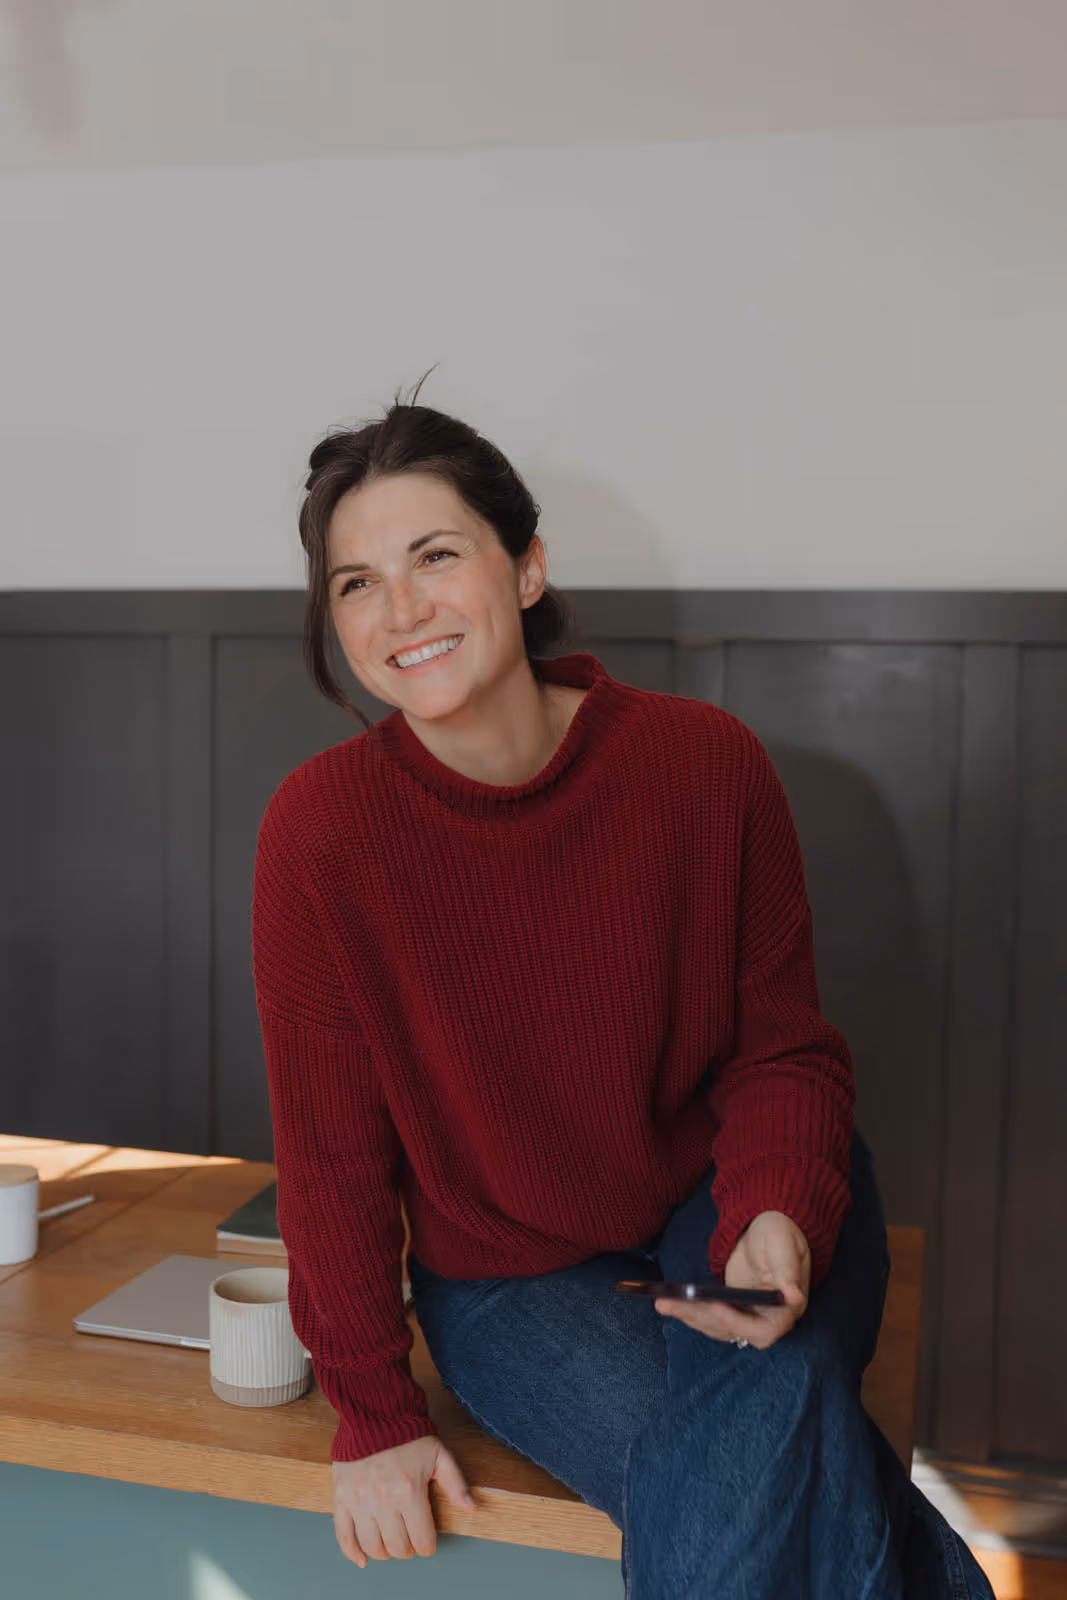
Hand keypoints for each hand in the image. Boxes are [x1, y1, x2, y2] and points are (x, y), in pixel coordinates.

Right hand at [331, 1434, 477, 1564]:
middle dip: (408, 1549)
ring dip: (385, 1552)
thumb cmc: (407, 1434)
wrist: (373, 1413)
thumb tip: (472, 1508)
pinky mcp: (342, 1498)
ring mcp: (359, 1501)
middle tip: (411, 1539)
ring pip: (373, 1546)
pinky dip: (353, 1553)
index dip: (428, 1545)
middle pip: (398, 1548)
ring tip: (392, 1542)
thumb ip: (456, 1484)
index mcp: (409, 1491)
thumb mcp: (439, 1455)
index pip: (422, 1540)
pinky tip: (363, 1558)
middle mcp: (383, 1501)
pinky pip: (343, 1535)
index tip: (427, 1541)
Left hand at [654, 1210, 810, 1350]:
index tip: (711, 1306)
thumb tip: (794, 1298)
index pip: (760, 1330)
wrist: (769, 1228)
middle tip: (669, 1304)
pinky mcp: (732, 1309)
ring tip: (662, 1303)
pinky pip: (710, 1317)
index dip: (734, 1321)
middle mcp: (767, 1320)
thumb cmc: (781, 1233)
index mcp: (787, 1310)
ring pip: (716, 1326)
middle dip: (699, 1317)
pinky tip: (670, 1302)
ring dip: (689, 1316)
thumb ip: (788, 1272)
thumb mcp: (784, 1246)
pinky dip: (691, 1311)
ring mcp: (747, 1316)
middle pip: (731, 1330)